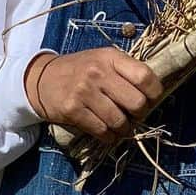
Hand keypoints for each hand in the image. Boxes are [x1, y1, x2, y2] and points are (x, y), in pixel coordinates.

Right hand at [25, 49, 164, 144]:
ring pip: (119, 120)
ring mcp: (84, 92)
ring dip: (124, 128)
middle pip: (136, 102)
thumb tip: (153, 94)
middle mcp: (98, 73)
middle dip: (140, 113)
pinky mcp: (72, 110)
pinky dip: (109, 136)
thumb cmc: (81, 70)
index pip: (144, 77)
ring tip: (122, 126)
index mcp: (111, 58)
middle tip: (135, 115)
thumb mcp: (104, 60)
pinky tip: (109, 133)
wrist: (41, 78)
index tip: (152, 99)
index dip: (155, 92)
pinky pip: (101, 130)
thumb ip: (126, 71)